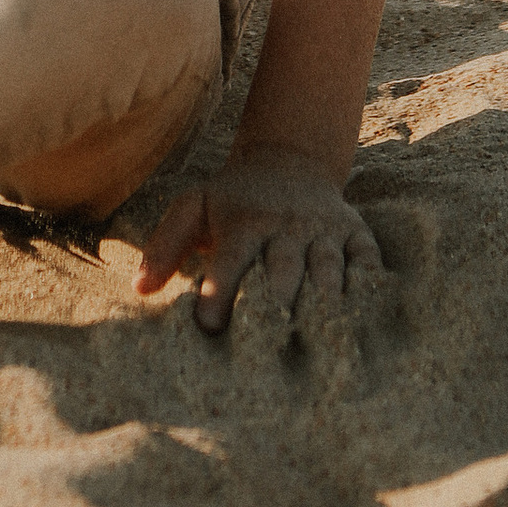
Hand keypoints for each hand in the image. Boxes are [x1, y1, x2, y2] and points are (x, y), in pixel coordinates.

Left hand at [136, 142, 379, 335]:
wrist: (291, 159)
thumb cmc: (234, 198)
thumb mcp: (193, 206)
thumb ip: (165, 244)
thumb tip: (139, 289)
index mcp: (243, 222)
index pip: (230, 259)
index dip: (220, 292)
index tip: (208, 326)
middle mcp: (285, 227)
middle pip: (282, 269)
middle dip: (274, 305)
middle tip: (267, 347)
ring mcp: (324, 230)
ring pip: (327, 269)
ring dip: (323, 304)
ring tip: (319, 341)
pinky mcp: (357, 233)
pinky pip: (367, 261)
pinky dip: (368, 287)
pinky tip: (364, 316)